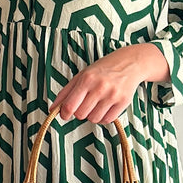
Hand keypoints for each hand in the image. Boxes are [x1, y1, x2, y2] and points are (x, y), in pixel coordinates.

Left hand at [51, 43, 169, 123]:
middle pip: (81, 114)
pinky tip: (105, 107)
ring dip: (92, 115)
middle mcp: (100, 87)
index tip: (65, 114)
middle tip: (85, 103)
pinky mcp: (124, 102)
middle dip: (80, 112)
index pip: (70, 105)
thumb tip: (53, 109)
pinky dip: (104, 117)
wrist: (130, 63)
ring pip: (94, 119)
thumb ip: (66, 92)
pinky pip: (107, 120)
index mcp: (87, 79)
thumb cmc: (103, 69)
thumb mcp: (82, 75)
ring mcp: (113, 95)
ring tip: (96, 103)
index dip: (64, 113)